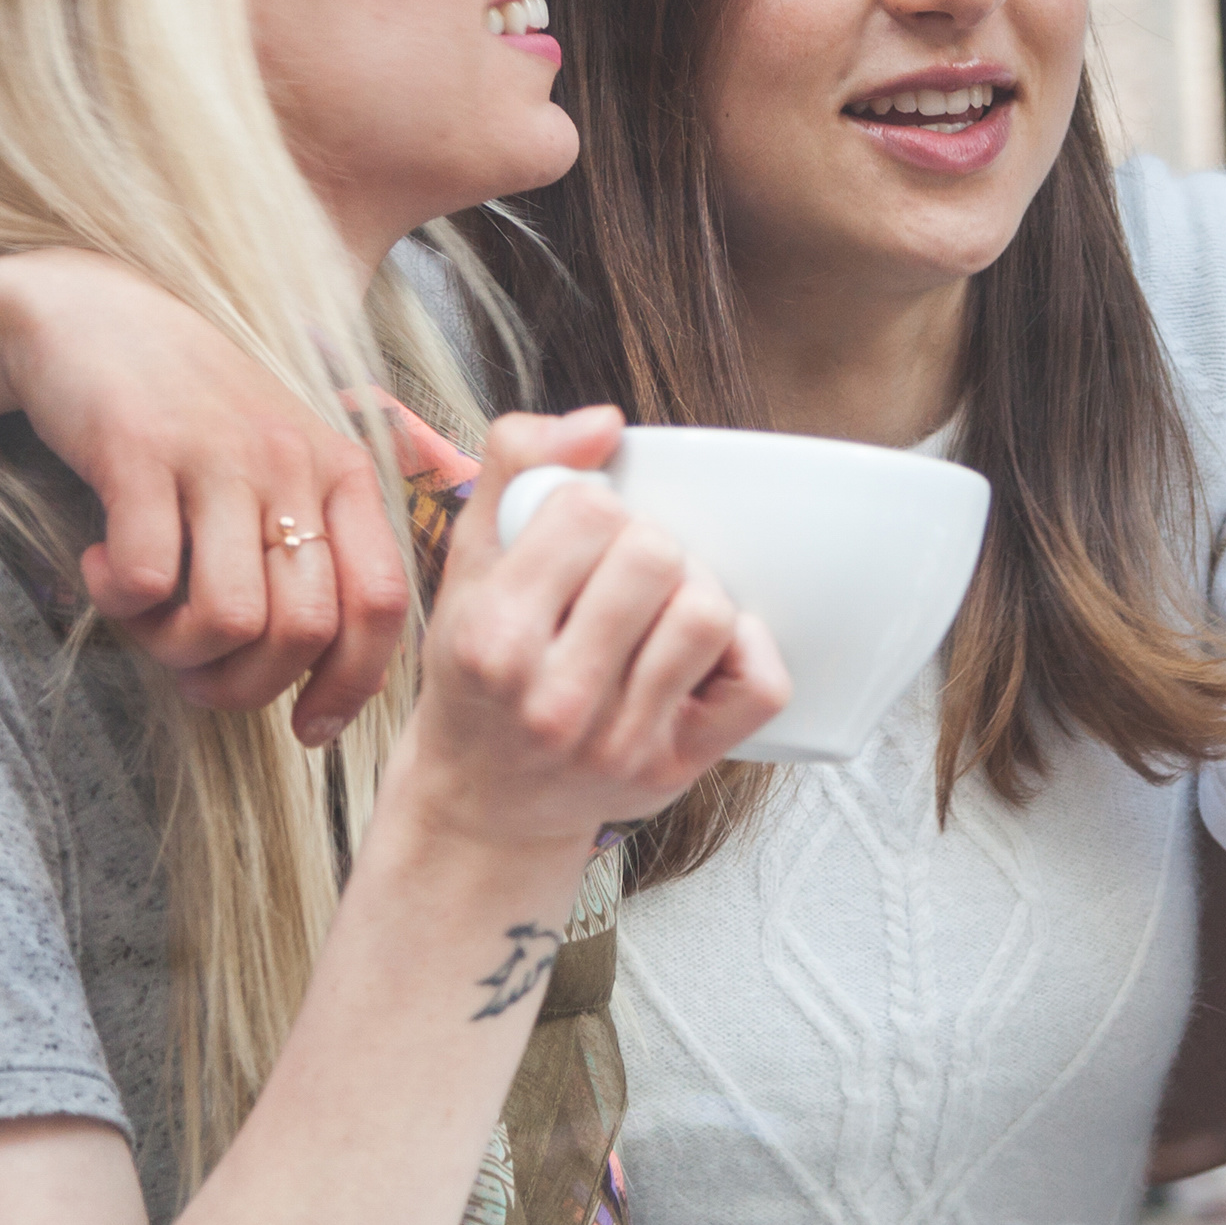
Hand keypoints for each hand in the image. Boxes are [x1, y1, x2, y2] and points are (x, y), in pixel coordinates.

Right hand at [0, 255, 416, 746]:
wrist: (91, 318)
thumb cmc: (192, 416)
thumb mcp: (279, 467)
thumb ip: (314, 550)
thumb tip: (328, 674)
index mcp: (341, 475)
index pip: (381, 605)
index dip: (350, 686)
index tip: (307, 729)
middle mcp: (292, 464)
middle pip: (300, 632)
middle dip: (242, 685)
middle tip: (192, 671)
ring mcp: (218, 457)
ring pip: (227, 620)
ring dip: (175, 649)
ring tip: (145, 614)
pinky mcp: (139, 453)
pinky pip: (146, 582)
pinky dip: (119, 601)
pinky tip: (103, 564)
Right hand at [396, 408, 790, 850]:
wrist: (481, 802)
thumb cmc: (478, 672)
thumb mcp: (468, 563)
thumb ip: (514, 466)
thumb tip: (604, 422)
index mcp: (492, 636)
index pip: (589, 511)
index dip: (592, 508)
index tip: (574, 540)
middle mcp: (552, 698)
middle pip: (655, 556)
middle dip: (645, 545)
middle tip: (621, 575)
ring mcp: (618, 742)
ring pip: (707, 613)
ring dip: (695, 591)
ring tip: (660, 608)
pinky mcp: (675, 768)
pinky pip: (758, 686)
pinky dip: (750, 649)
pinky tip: (709, 649)